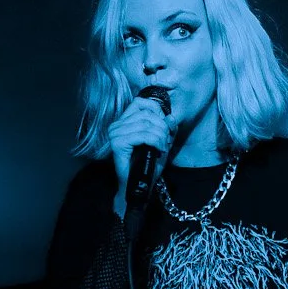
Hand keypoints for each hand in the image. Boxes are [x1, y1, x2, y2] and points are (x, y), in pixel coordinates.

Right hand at [108, 91, 174, 213]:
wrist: (138, 185)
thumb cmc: (147, 164)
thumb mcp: (162, 142)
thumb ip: (167, 128)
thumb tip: (171, 116)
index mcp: (124, 121)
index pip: (142, 102)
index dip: (158, 112)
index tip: (165, 128)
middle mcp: (117, 124)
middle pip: (148, 114)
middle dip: (163, 128)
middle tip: (165, 143)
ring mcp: (115, 133)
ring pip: (147, 124)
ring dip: (161, 137)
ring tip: (162, 148)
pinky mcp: (117, 143)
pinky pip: (143, 135)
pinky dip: (156, 142)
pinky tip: (158, 150)